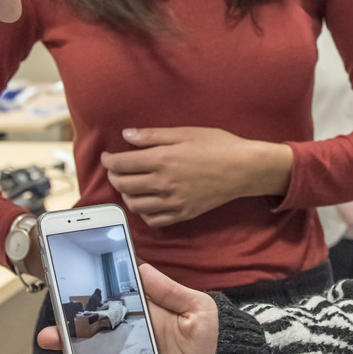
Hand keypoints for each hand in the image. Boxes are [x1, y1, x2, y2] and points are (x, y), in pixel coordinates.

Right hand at [38, 264, 218, 353]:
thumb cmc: (219, 335)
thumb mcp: (196, 307)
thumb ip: (168, 291)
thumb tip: (142, 268)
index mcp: (145, 319)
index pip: (107, 312)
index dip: (83, 309)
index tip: (60, 304)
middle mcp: (136, 345)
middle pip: (94, 343)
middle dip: (67, 341)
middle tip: (47, 338)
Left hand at [102, 127, 292, 226]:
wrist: (244, 169)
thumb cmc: (217, 145)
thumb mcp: (185, 133)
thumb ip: (152, 135)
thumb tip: (126, 135)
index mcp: (162, 160)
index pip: (122, 164)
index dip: (109, 160)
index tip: (108, 157)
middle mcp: (164, 183)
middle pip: (124, 185)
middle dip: (114, 177)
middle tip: (115, 170)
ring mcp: (174, 202)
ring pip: (135, 205)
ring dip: (126, 195)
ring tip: (129, 185)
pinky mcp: (183, 214)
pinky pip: (154, 220)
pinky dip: (144, 213)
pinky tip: (146, 201)